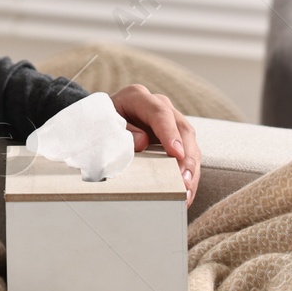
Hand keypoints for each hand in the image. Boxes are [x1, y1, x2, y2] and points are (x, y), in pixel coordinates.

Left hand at [110, 84, 199, 206]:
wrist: (100, 120)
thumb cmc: (101, 122)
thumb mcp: (103, 123)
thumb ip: (120, 130)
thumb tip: (142, 142)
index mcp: (138, 97)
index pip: (160, 113)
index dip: (169, 133)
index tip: (176, 153)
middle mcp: (160, 106)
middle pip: (182, 129)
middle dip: (186, 157)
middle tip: (184, 181)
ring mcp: (170, 122)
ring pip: (189, 144)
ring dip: (190, 170)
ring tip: (186, 193)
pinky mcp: (175, 138)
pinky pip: (187, 155)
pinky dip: (188, 174)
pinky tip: (186, 192)